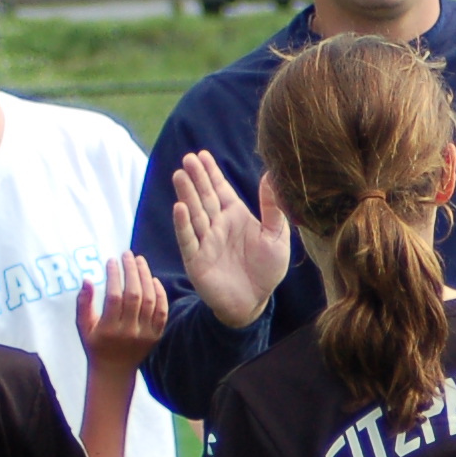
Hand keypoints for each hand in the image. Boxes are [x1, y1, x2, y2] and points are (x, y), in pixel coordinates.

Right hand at [76, 254, 169, 369]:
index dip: (114, 276)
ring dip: (146, 277)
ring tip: (139, 261)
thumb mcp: (83, 326)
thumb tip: (87, 279)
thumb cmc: (95, 345)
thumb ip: (83, 303)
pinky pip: (162, 311)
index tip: (111, 260)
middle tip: (128, 254)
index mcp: (108, 330)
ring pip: (150, 301)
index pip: (114, 297)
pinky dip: (160, 294)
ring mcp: (145, 334)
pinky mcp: (156, 335)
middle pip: (135, 295)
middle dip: (132, 271)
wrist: (114, 371)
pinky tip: (153, 279)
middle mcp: (129, 332)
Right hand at [170, 153, 290, 330]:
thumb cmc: (267, 270)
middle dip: (196, 178)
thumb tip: (272, 175)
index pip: (220, 189)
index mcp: (235, 216)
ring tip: (180, 175)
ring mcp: (205, 241)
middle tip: (188, 158)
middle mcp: (217, 225)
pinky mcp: (196, 260)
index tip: (202, 154)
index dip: (211, 173)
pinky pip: (188, 240)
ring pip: (194, 214)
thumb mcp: (276, 236)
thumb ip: (273, 208)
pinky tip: (179, 208)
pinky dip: (183, 225)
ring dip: (187, 195)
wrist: (255, 302)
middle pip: (204, 197)